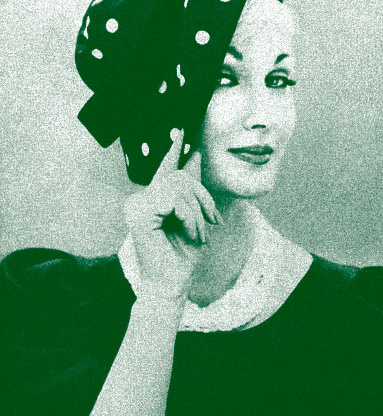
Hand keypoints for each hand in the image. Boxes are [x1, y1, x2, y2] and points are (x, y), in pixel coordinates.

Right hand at [123, 129, 220, 301]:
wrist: (174, 284)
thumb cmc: (183, 257)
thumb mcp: (195, 218)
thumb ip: (193, 190)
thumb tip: (196, 155)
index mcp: (151, 200)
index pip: (166, 170)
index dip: (174, 150)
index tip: (181, 131)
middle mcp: (139, 200)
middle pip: (180, 176)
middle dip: (203, 198)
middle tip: (212, 222)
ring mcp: (136, 205)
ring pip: (179, 187)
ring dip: (198, 213)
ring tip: (198, 234)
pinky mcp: (139, 213)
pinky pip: (176, 200)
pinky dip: (190, 218)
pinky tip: (190, 234)